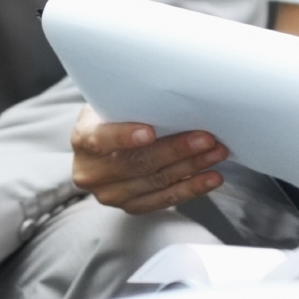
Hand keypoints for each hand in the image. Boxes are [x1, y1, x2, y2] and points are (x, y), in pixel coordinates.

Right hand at [70, 106, 227, 213]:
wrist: (102, 144)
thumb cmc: (113, 115)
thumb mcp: (111, 103)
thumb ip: (130, 102)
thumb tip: (170, 92)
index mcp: (82, 140)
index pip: (100, 140)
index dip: (124, 137)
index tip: (150, 131)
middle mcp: (91, 173)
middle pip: (137, 163)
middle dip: (176, 150)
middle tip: (206, 138)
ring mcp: (111, 194)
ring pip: (156, 182)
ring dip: (191, 167)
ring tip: (216, 153)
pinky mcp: (131, 206)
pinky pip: (164, 200)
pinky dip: (191, 188)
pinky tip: (211, 178)